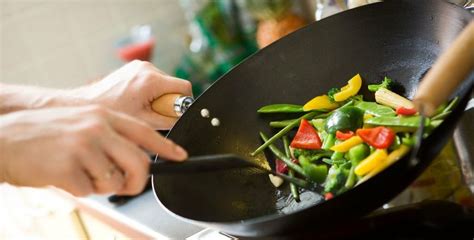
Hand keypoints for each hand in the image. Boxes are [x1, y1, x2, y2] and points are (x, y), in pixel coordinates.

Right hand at [0, 105, 187, 195]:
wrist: (3, 139)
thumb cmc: (42, 134)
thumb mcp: (80, 123)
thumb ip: (109, 136)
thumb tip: (136, 160)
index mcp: (103, 116)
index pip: (145, 132)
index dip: (166, 147)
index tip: (180, 157)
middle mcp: (97, 127)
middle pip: (139, 163)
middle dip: (138, 182)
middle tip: (129, 186)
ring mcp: (83, 146)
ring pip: (114, 180)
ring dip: (101, 184)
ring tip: (80, 172)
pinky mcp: (69, 167)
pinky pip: (90, 190)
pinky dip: (80, 189)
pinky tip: (63, 174)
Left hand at [74, 60, 192, 128]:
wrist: (86, 105)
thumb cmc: (111, 114)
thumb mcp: (145, 123)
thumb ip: (169, 120)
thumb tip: (183, 119)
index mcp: (151, 79)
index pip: (185, 88)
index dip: (183, 104)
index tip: (171, 114)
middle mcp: (146, 68)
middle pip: (174, 86)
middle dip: (167, 102)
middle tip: (150, 114)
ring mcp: (139, 66)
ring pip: (163, 84)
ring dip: (158, 98)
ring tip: (140, 109)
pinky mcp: (133, 68)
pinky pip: (152, 81)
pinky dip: (149, 93)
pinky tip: (134, 102)